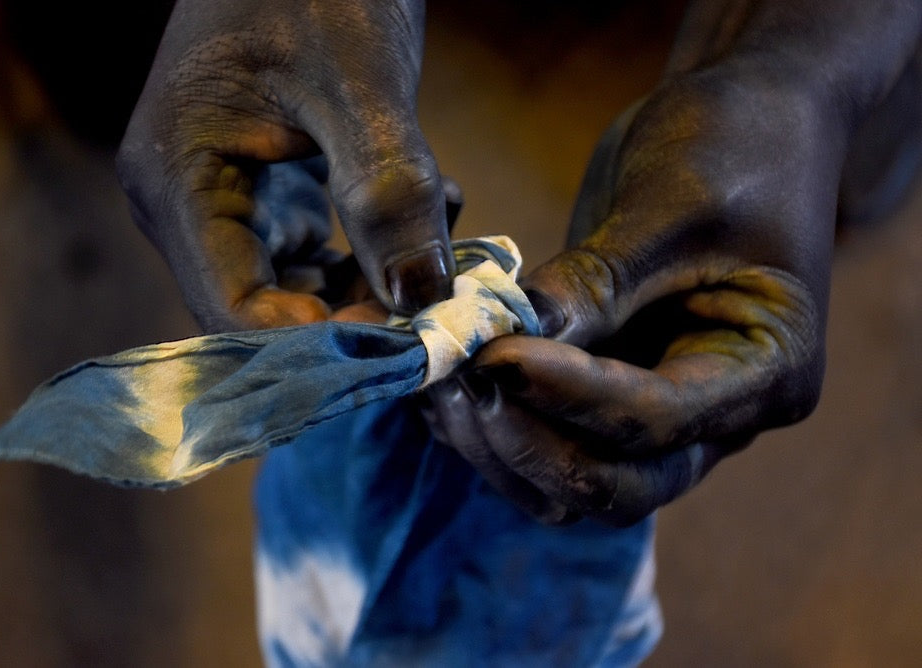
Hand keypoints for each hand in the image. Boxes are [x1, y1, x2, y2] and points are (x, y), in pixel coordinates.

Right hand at [117, 0, 451, 332]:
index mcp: (177, 179)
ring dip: (371, 285)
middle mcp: (185, 203)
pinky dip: (370, 251)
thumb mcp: (357, 81)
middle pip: (262, 308)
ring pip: (293, 288)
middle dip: (353, 316)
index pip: (233, 309)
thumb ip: (387, 188)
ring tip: (442, 245)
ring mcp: (220, 198)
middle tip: (438, 305)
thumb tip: (422, 297)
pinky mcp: (261, 190)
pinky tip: (429, 213)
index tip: (405, 343)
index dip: (315, 345)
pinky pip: (310, 253)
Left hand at [426, 65, 838, 526]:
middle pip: (615, 482)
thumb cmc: (730, 146)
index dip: (569, 396)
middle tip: (460, 377)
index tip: (493, 355)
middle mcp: (719, 418)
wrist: (744, 120)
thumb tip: (501, 345)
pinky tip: (450, 379)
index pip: (658, 420)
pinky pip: (549, 442)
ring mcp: (662, 416)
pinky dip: (496, 424)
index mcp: (768, 371)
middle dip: (529, 442)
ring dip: (501, 444)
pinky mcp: (609, 396)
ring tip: (443, 378)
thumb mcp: (668, 206)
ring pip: (570, 482)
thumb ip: (592, 285)